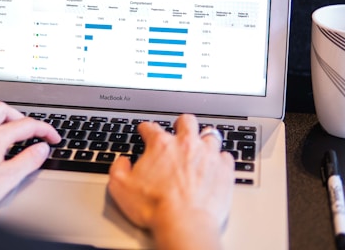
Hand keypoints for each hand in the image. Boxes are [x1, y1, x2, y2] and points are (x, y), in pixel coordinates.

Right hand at [108, 114, 234, 249]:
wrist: (184, 223)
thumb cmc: (154, 207)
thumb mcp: (120, 188)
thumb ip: (118, 169)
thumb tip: (122, 162)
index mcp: (161, 145)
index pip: (151, 128)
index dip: (146, 128)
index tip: (145, 130)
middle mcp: (186, 144)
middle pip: (186, 121)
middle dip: (181, 123)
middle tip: (179, 130)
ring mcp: (208, 155)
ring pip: (210, 135)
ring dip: (204, 139)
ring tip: (201, 146)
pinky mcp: (224, 169)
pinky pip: (226, 156)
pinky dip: (220, 159)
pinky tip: (216, 165)